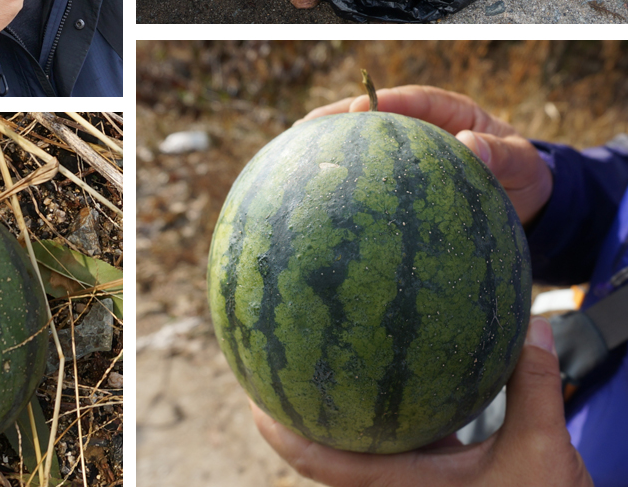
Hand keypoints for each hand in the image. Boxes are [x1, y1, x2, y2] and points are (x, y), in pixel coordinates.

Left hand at [251, 318, 592, 486]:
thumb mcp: (543, 450)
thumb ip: (533, 385)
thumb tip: (534, 322)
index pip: (312, 460)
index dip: (273, 426)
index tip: (249, 388)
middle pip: (318, 449)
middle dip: (293, 404)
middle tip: (268, 355)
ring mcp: (408, 483)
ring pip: (354, 446)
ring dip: (334, 408)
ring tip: (317, 355)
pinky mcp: (431, 477)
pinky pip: (391, 440)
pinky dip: (382, 409)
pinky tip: (391, 372)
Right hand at [302, 85, 552, 225]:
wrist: (530, 205)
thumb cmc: (525, 177)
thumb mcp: (521, 164)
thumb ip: (500, 153)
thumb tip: (470, 144)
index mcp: (451, 114)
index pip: (412, 100)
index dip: (383, 102)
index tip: (358, 110)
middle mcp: (424, 128)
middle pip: (375, 117)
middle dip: (337, 119)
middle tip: (304, 128)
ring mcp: (410, 154)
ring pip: (365, 143)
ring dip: (332, 144)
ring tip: (294, 152)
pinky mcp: (402, 178)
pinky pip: (371, 172)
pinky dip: (345, 175)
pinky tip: (315, 186)